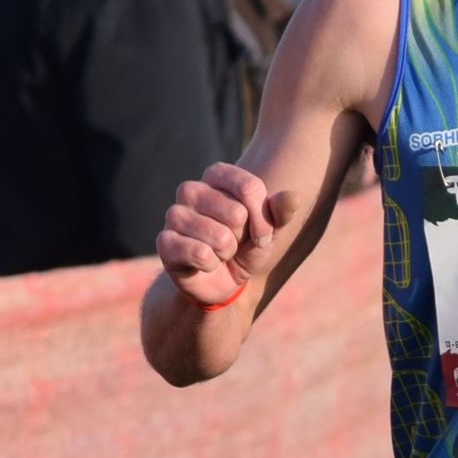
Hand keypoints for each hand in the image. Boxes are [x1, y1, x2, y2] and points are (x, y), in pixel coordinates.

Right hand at [155, 160, 286, 307]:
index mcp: (215, 176)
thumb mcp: (270, 230)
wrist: (220, 281)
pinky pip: (200, 254)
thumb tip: (293, 198)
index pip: (250, 188)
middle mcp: (191, 189)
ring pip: (220, 237)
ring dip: (227, 253)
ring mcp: (174, 214)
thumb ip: (282, 212)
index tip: (260, 231)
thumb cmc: (245, 246)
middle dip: (245, 238)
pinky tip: (205, 264)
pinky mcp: (164, 242)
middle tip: (235, 243)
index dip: (263, 218)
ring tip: (219, 253)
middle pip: (237, 213)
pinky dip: (211, 265)